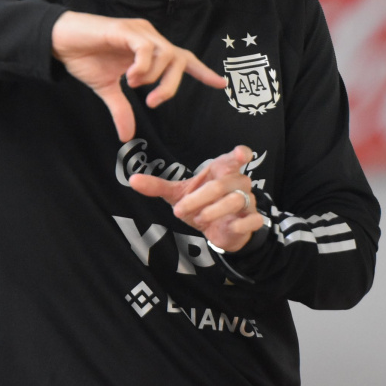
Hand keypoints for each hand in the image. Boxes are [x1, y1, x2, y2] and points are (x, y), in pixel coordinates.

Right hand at [51, 11, 225, 141]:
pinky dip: (143, 65)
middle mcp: (149, 38)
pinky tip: (129, 77)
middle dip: (172, 84)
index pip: (183, 59)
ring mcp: (138, 32)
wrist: (60, 42)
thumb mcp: (106, 90)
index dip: (202, 72)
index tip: (221, 84)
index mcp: (149, 50)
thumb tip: (126, 136)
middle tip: (153, 103)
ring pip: (166, 53)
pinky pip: (146, 48)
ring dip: (155, 77)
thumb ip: (121, 109)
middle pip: (179, 58)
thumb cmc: (85, 58)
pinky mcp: (124, 30)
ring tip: (134, 87)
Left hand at [129, 145, 264, 252]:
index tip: (241, 154)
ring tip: (199, 219)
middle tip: (180, 211)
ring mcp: (247, 200)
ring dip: (213, 212)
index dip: (240, 154)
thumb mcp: (178, 194)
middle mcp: (237, 182)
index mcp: (221, 170)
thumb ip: (158, 186)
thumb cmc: (201, 204)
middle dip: (198, 199)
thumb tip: (132, 180)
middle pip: (221, 185)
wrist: (221, 230)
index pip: (234, 158)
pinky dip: (240, 224)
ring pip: (235, 201)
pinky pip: (252, 219)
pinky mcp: (251, 219)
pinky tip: (230, 227)